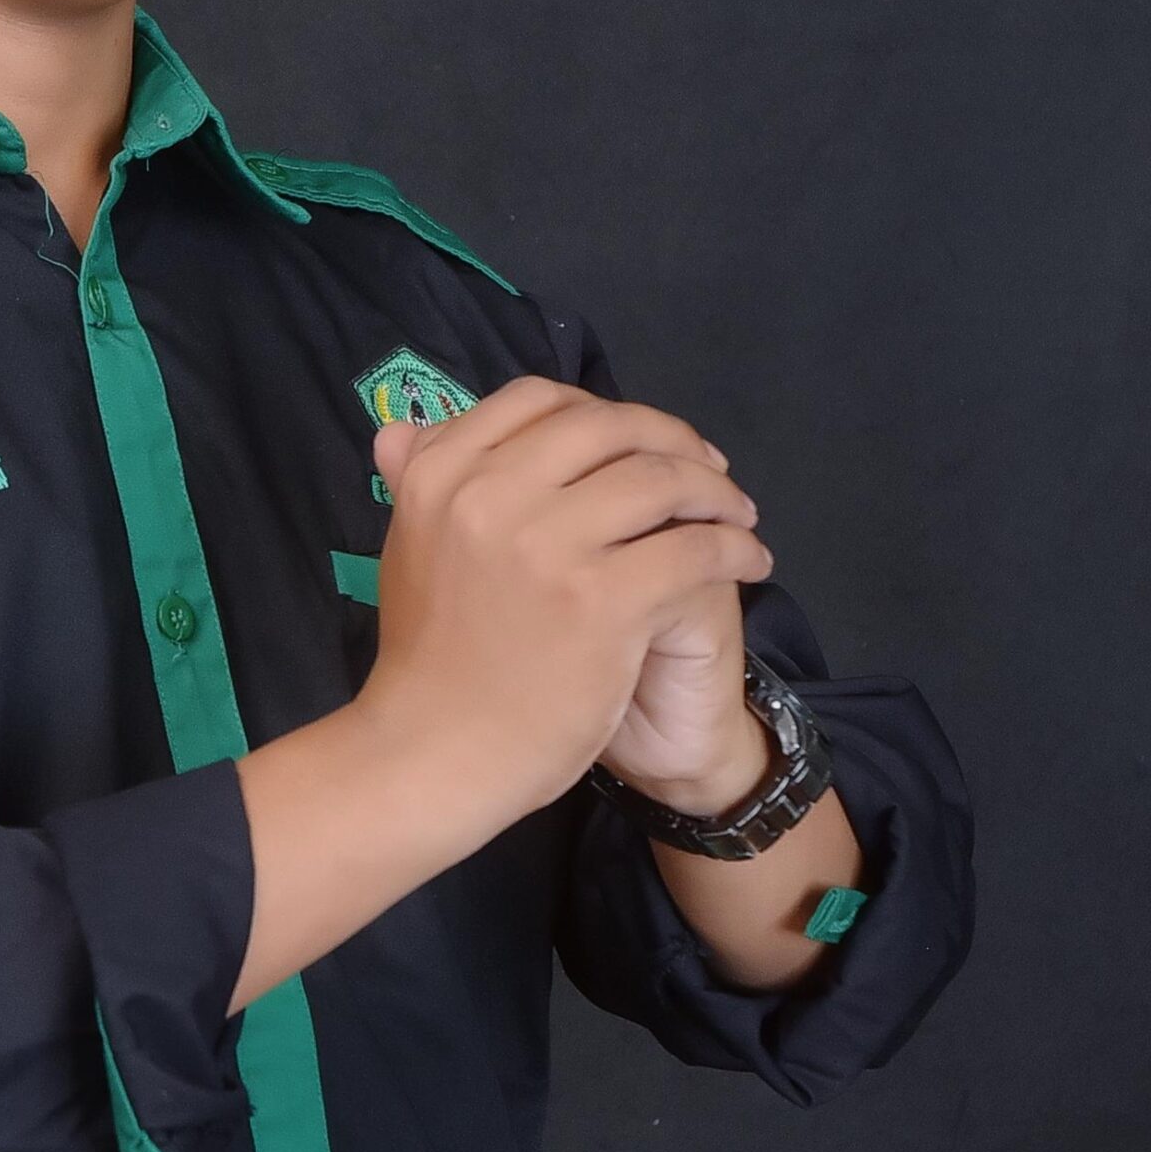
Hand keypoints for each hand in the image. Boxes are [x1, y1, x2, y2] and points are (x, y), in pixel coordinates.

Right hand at [356, 375, 773, 849]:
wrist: (437, 751)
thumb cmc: (429, 656)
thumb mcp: (408, 548)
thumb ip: (419, 484)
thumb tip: (401, 430)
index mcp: (441, 472)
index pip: (539, 400)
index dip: (602, 410)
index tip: (639, 441)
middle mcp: (488, 492)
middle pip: (608, 428)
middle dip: (672, 439)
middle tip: (710, 471)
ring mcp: (547, 543)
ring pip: (660, 480)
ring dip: (716, 492)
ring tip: (738, 515)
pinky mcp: (601, 598)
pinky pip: (692, 547)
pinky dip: (735, 547)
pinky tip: (749, 560)